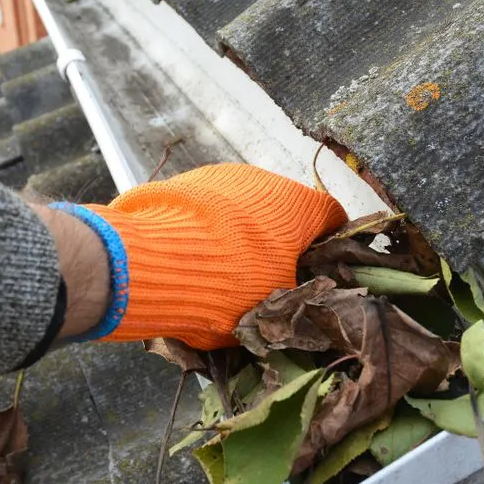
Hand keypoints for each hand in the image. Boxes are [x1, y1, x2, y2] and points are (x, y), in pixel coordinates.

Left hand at [51, 163, 346, 349]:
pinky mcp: (181, 182)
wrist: (150, 262)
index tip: (320, 271)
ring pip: (243, 208)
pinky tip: (190, 258)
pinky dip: (206, 230)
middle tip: (267, 281)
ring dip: (241, 235)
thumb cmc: (228, 286)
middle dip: (280, 243)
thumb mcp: (273, 307)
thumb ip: (293, 298)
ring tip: (221, 273)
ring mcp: (220, 176)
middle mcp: (264, 180)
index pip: (333, 218)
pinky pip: (206, 208)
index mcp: (299, 206)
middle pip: (284, 212)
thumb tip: (299, 301)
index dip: (331, 246)